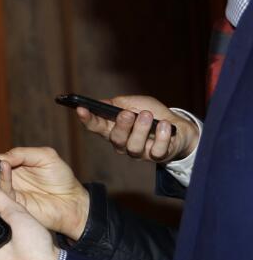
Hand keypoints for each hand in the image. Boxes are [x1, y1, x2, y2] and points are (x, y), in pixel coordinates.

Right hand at [0, 148, 89, 239]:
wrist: (72, 201)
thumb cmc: (62, 179)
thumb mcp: (46, 156)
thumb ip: (22, 153)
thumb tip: (1, 158)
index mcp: (15, 166)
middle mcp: (10, 179)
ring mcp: (11, 191)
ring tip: (0, 163)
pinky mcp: (14, 203)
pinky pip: (2, 193)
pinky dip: (2, 181)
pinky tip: (5, 169)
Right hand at [76, 95, 198, 163]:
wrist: (178, 126)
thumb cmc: (152, 113)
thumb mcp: (133, 102)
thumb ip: (117, 103)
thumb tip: (99, 103)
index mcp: (113, 129)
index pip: (95, 126)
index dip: (87, 119)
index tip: (81, 109)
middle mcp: (122, 144)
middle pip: (115, 139)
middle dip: (121, 126)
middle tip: (128, 113)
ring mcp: (139, 152)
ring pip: (134, 146)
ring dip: (141, 129)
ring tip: (148, 116)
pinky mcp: (157, 156)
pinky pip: (157, 150)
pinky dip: (163, 136)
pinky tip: (166, 125)